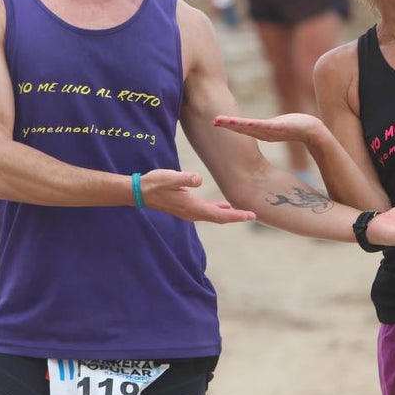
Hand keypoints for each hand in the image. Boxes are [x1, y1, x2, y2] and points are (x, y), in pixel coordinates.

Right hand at [140, 169, 256, 223]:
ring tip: (243, 213)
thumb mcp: (170, 177)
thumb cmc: (155, 182)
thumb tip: (198, 179)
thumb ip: (184, 179)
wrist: (140, 191)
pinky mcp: (186, 207)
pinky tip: (224, 206)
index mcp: (192, 207)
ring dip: (229, 215)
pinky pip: (207, 211)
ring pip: (214, 216)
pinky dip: (219, 210)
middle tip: (254, 215)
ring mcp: (189, 211)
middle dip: (236, 216)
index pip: (219, 215)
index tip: (250, 215)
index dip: (236, 215)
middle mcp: (192, 212)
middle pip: (219, 218)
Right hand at [213, 113, 323, 145]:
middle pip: (240, 129)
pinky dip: (248, 125)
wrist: (313, 131)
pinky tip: (240, 123)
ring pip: (247, 128)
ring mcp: (268, 131)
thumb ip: (266, 126)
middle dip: (226, 125)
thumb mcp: (277, 126)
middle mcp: (262, 132)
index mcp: (262, 131)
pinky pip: (260, 126)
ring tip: (218, 121)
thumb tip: (260, 125)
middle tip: (211, 121)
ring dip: (233, 125)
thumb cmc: (297, 127)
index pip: (241, 128)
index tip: (214, 121)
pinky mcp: (276, 128)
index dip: (228, 125)